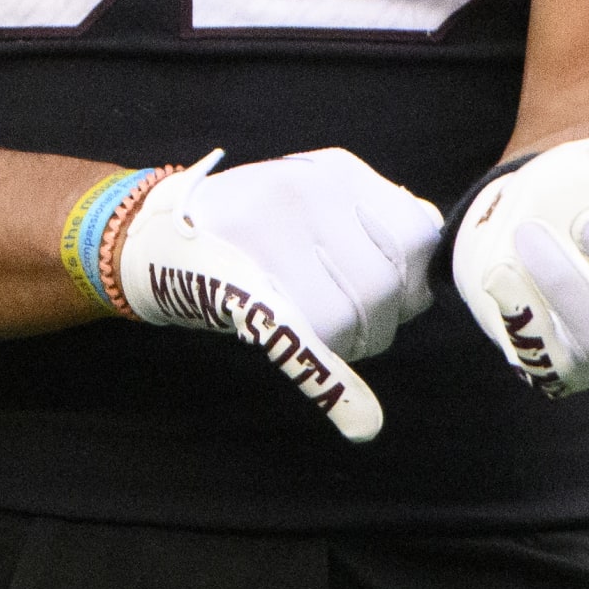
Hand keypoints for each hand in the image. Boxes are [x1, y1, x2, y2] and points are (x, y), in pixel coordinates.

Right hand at [115, 147, 442, 443]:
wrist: (158, 238)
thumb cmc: (251, 224)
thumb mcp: (314, 192)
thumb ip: (375, 211)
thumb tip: (431, 230)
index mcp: (334, 170)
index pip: (416, 236)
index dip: (413, 277)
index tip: (391, 292)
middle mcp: (306, 192)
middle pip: (388, 286)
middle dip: (381, 319)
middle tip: (349, 322)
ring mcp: (271, 236)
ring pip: (352, 318)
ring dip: (349, 343)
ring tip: (318, 328)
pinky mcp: (242, 288)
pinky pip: (300, 336)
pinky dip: (330, 382)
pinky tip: (360, 418)